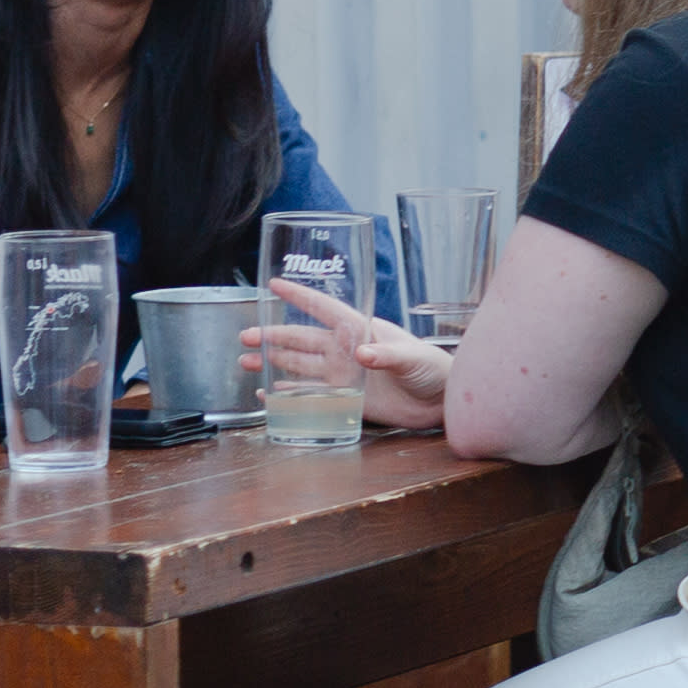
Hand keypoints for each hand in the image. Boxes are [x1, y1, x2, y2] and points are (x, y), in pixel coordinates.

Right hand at [256, 275, 455, 432]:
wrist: (442, 402)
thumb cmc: (434, 369)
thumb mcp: (413, 357)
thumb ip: (388, 354)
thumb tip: (362, 355)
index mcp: (362, 329)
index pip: (326, 308)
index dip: (300, 297)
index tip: (274, 285)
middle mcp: (347, 349)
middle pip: (302, 339)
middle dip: (274, 335)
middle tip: (245, 335)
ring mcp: (344, 373)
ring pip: (299, 364)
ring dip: (273, 361)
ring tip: (246, 360)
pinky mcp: (345, 397)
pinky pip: (309, 393)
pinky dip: (287, 393)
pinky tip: (267, 392)